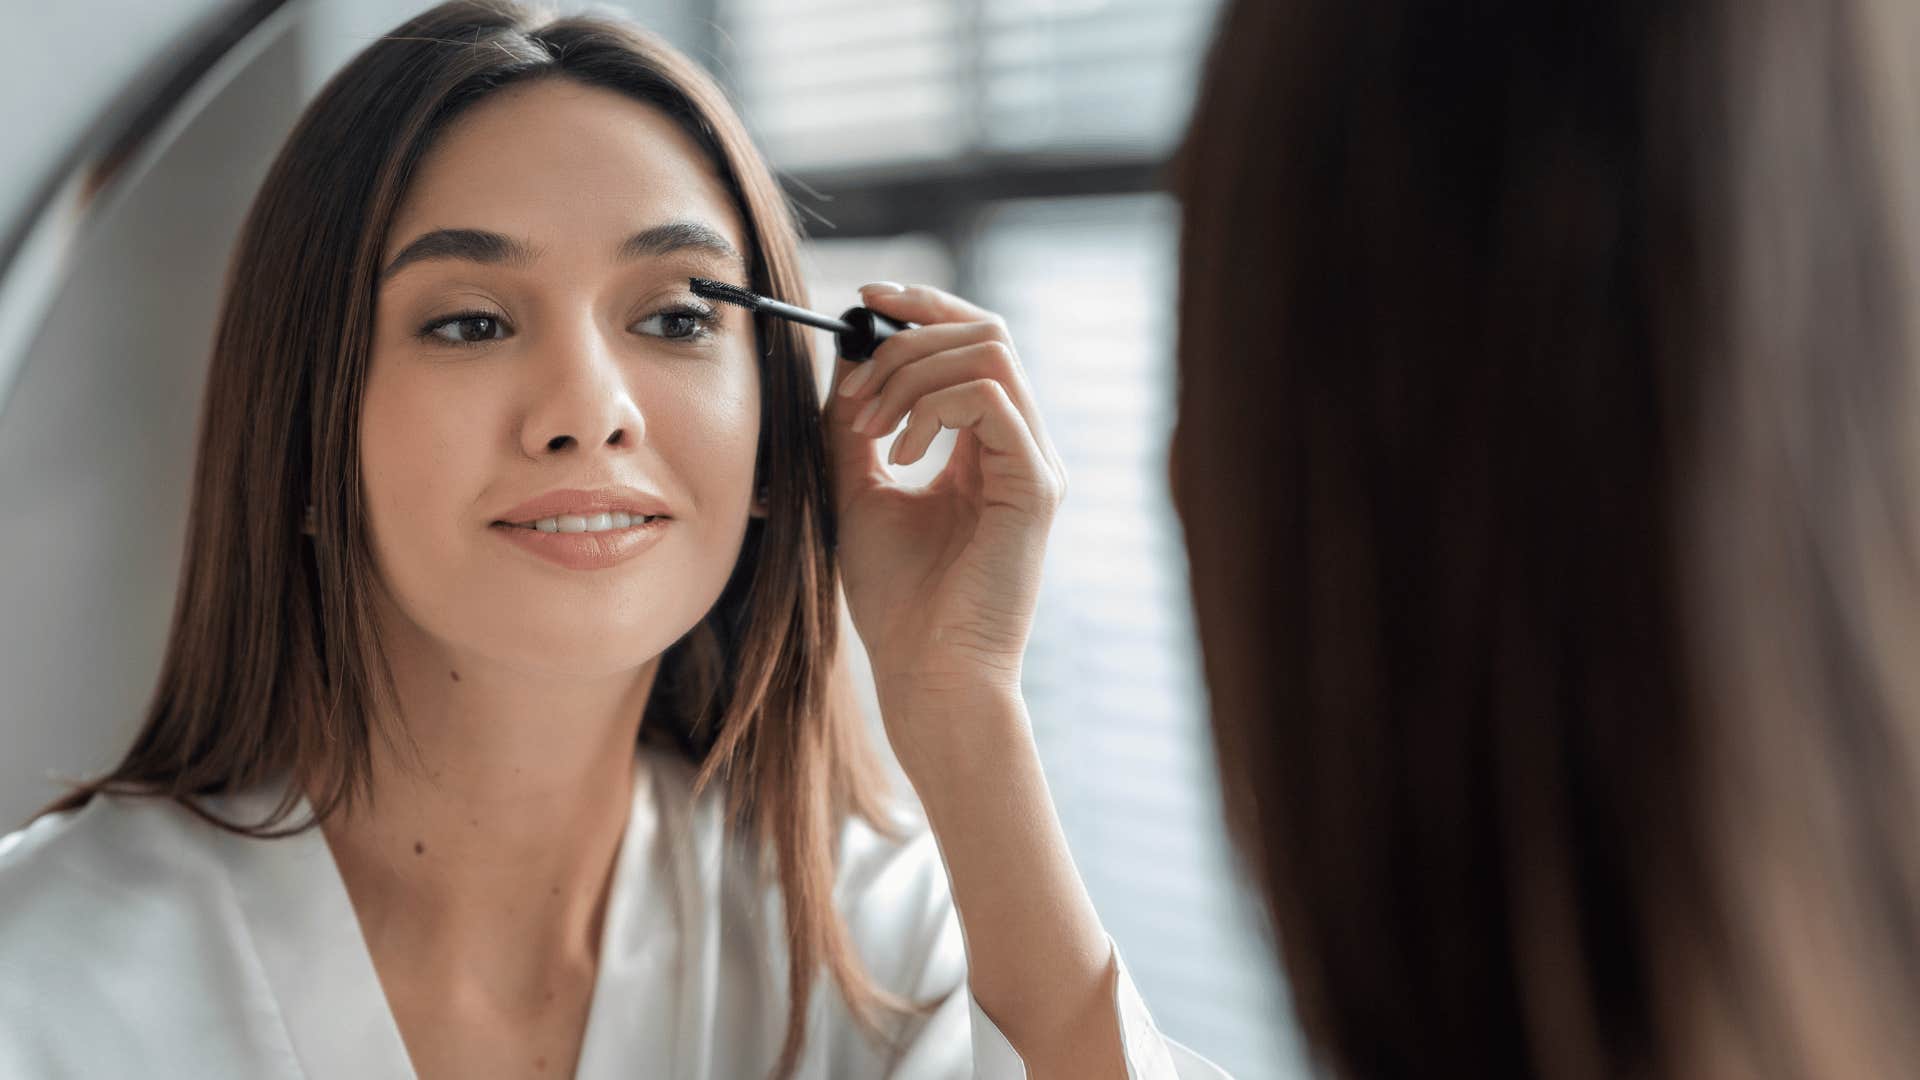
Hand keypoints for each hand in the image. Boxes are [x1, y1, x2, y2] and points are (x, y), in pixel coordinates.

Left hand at [822, 283, 1067, 727]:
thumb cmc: (898, 601)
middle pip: (987, 331)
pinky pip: (991, 400)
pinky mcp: (1037, 488)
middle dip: (909, 337)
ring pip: (991, 353)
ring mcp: (1036, 464)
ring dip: (913, 373)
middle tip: (856, 383)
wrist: (927, 675)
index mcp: (989, 447)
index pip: (973, 342)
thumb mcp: (859, 490)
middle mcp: (1021, 447)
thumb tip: (846, 356)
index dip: (922, 307)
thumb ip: (856, 424)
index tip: (864, 301)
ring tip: (871, 427)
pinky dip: (933, 409)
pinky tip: (900, 456)